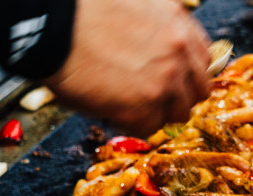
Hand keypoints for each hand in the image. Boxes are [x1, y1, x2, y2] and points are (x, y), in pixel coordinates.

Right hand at [46, 0, 210, 134]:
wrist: (49, 22)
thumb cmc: (79, 10)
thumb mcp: (135, 5)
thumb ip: (157, 28)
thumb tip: (159, 56)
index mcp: (177, 22)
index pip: (202, 61)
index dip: (187, 74)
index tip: (176, 82)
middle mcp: (178, 50)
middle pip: (198, 91)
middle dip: (178, 97)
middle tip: (154, 100)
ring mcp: (164, 80)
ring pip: (178, 113)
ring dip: (157, 113)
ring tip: (129, 105)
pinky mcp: (144, 106)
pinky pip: (150, 127)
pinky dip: (133, 123)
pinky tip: (114, 110)